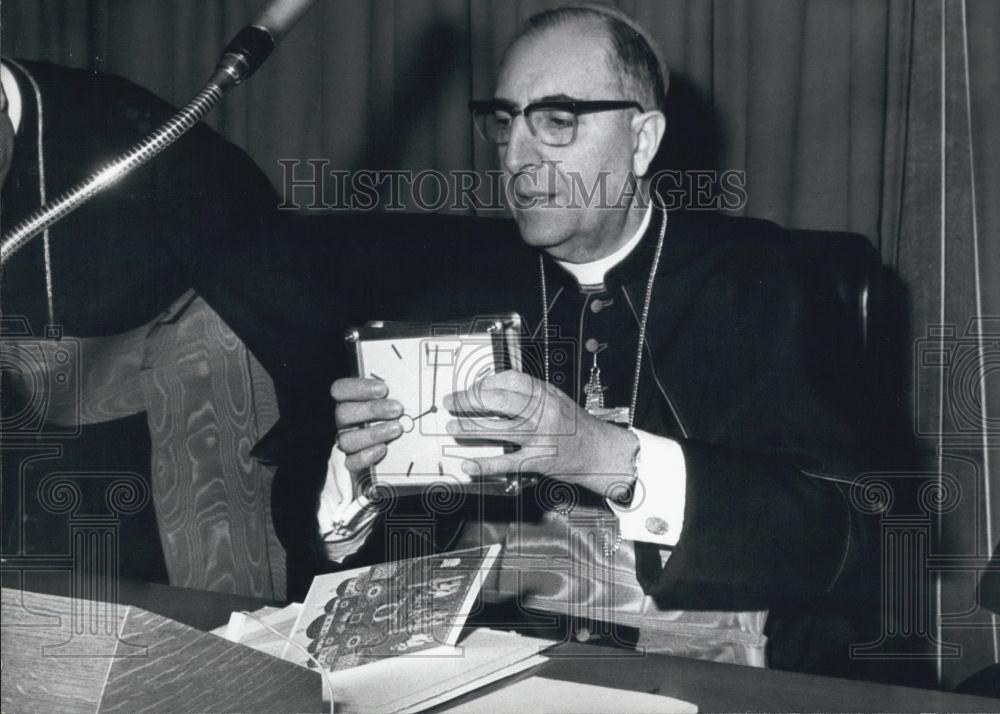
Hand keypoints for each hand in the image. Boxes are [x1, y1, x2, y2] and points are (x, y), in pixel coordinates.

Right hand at [331, 377, 403, 474]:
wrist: (394, 457)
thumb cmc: (395, 421)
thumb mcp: (394, 405)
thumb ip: (394, 395)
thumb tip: (409, 385)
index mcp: (350, 402)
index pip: (340, 390)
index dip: (358, 387)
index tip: (383, 389)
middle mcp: (345, 422)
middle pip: (343, 413)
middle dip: (371, 410)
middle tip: (397, 409)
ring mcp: (347, 443)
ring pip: (347, 439)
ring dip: (373, 433)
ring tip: (396, 429)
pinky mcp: (353, 464)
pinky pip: (351, 462)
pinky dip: (366, 456)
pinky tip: (382, 449)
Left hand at [443, 371, 637, 497]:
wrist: (600, 452)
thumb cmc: (575, 425)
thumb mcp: (555, 399)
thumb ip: (528, 394)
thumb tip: (491, 389)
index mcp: (545, 393)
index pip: (509, 380)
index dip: (485, 383)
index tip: (471, 389)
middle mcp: (542, 412)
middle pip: (499, 401)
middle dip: (469, 401)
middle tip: (451, 402)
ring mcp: (540, 437)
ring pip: (499, 429)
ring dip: (470, 429)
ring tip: (452, 428)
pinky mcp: (538, 461)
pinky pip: (507, 462)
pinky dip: (485, 464)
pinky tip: (468, 464)